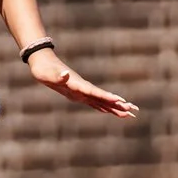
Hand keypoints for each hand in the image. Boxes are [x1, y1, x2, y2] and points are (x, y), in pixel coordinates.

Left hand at [26, 48, 140, 119]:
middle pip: (104, 98)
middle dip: (118, 105)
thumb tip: (65, 75)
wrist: (43, 63)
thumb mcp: (48, 74)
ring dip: (115, 107)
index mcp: (78, 85)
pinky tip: (110, 111)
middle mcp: (83, 88)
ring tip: (129, 114)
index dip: (107, 97)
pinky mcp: (78, 94)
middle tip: (133, 111)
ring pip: (102, 101)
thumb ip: (58, 76)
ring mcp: (82, 91)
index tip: (119, 101)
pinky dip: (103, 107)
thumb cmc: (45, 70)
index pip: (95, 92)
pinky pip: (94, 103)